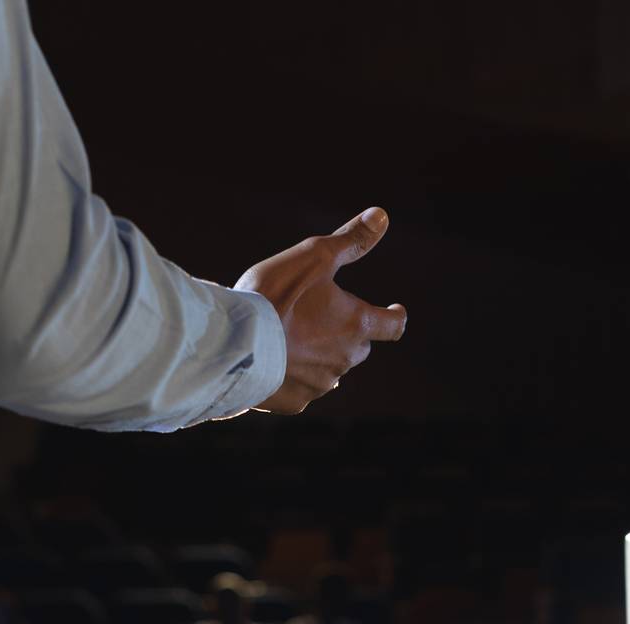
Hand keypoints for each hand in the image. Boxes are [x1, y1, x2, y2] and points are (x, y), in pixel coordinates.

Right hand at [235, 208, 406, 413]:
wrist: (234, 343)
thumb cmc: (276, 295)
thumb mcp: (314, 256)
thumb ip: (351, 241)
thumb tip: (382, 216)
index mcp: (356, 324)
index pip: (392, 325)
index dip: (395, 317)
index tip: (395, 312)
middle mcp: (345, 359)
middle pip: (358, 347)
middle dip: (347, 334)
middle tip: (319, 318)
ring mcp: (321, 384)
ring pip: (329, 369)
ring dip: (317, 355)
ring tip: (288, 338)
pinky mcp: (296, 402)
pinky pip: (302, 388)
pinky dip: (293, 376)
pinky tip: (274, 362)